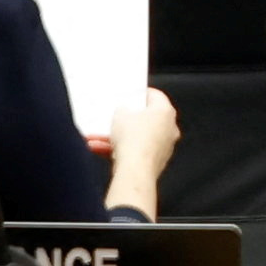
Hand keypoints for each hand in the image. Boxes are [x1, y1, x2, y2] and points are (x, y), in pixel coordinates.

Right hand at [106, 85, 181, 215]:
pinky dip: (117, 151)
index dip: (140, 94)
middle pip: (145, 120)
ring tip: (97, 137)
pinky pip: (133, 152)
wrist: (135, 170)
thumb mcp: (120, 115)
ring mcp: (162, 147)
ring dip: (115, 138)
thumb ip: (122, 110)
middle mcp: (169, 129)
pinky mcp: (153, 163)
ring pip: (136, 138)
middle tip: (113, 117)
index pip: (155, 96)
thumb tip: (124, 113)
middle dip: (125, 120)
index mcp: (166, 112)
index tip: (130, 95)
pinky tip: (98, 149)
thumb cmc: (134, 139)